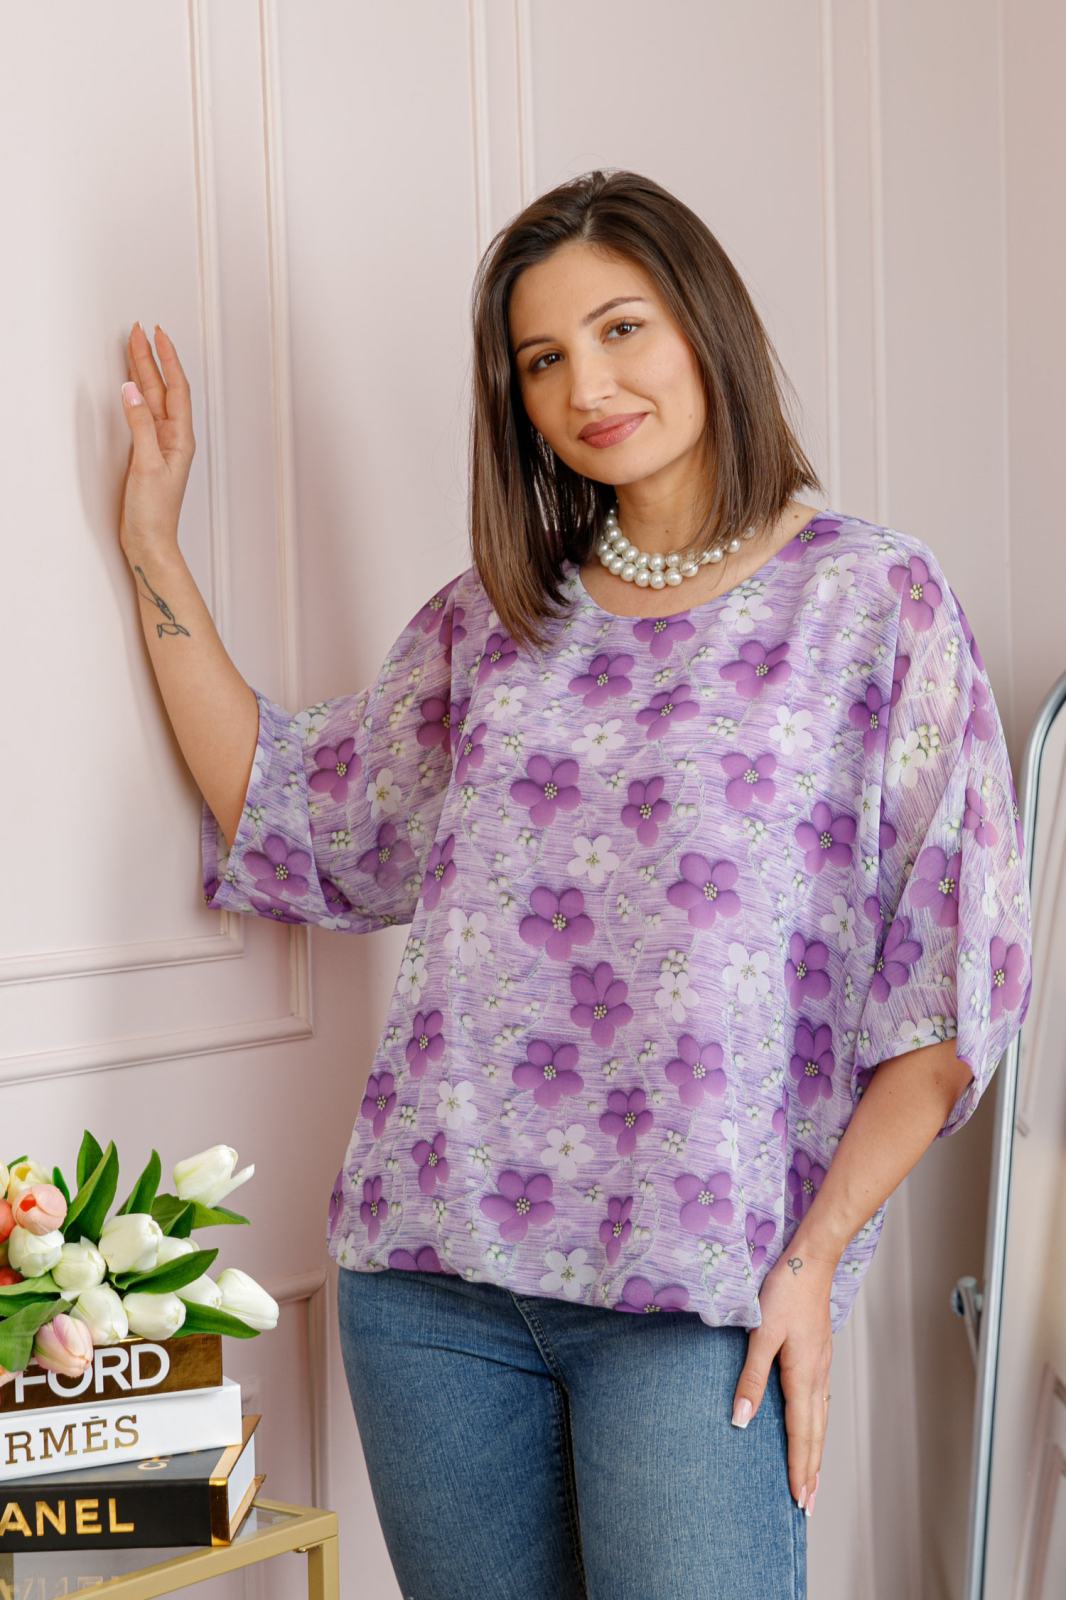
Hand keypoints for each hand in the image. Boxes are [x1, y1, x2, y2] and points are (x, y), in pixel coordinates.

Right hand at [118, 324, 194, 557]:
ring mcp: (159, 445)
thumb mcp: (146, 465)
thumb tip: (131, 391)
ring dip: (143, 372)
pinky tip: (130, 385)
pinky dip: (135, 394)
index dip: (167, 359)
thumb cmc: (155, 513)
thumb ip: (140, 426)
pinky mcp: (146, 453)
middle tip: (139, 331)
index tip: (157, 335)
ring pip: (150, 399)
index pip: (176, 388)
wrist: (150, 541)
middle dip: (151, 358)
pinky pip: (142, 413)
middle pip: (162, 389)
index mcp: (180, 438)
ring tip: (134, 347)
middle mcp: (173, 438)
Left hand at [730, 1246, 833, 1514]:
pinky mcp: (819, 1356)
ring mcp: (821, 1367)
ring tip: (813, 1479)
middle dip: (811, 1472)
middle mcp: (816, 1377)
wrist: (810, 1262)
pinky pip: (821, 1403)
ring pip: (821, 1420)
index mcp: (802, 1376)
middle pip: (815, 1435)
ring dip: (816, 1453)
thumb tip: (741, 1420)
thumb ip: (750, 1378)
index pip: (800, 1434)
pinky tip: (815, 1429)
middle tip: (808, 1506)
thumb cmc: (782, 1293)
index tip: (798, 1500)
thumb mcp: (760, 1333)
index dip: (798, 1468)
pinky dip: (818, 1428)